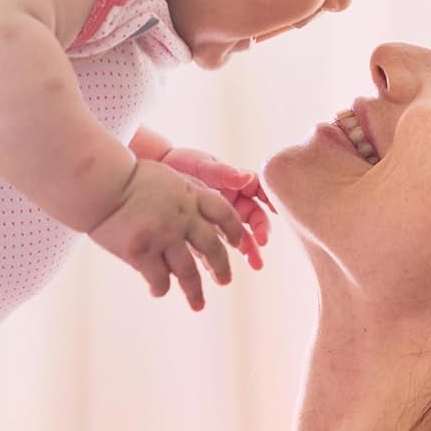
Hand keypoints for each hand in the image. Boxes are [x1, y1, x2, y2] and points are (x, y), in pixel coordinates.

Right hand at [87, 159, 248, 310]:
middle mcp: (182, 217)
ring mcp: (163, 236)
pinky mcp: (142, 252)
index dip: (235, 230)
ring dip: (195, 291)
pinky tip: (158, 292)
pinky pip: (159, 279)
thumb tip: (195, 216)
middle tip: (224, 281)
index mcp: (189, 194)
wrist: (99, 182)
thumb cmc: (125, 176)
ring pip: (189, 271)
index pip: (224, 213)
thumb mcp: (165, 176)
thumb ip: (183, 194)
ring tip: (198, 304)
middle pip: (212, 248)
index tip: (238, 244)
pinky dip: (161, 288)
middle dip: (222, 268)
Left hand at [157, 145, 273, 269]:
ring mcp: (221, 218)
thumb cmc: (182, 162)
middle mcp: (234, 201)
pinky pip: (217, 246)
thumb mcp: (203, 166)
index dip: (271, 199)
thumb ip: (225, 173)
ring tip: (255, 264)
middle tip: (262, 242)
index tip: (276, 210)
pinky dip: (221, 257)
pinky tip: (224, 268)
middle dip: (261, 231)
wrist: (154, 175)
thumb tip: (246, 177)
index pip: (260, 191)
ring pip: (240, 236)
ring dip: (250, 249)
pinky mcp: (207, 231)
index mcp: (237, 183)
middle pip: (254, 218)